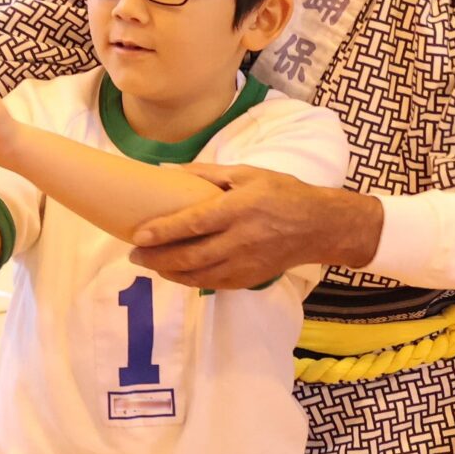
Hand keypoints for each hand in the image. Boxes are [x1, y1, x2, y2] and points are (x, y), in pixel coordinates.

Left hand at [129, 166, 379, 289]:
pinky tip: (175, 273)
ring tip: (149, 264)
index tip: (138, 235)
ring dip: (168, 272)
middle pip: (190, 255)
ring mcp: (245, 263)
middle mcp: (240, 240)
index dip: (164, 231)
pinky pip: (212, 284)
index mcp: (239, 209)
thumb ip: (208, 173)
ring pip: (198, 275)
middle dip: (157, 258)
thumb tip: (170, 170)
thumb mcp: (248, 174)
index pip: (194, 223)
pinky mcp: (249, 279)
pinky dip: (189, 280)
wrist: (320, 227)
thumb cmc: (282, 194)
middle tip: (134, 254)